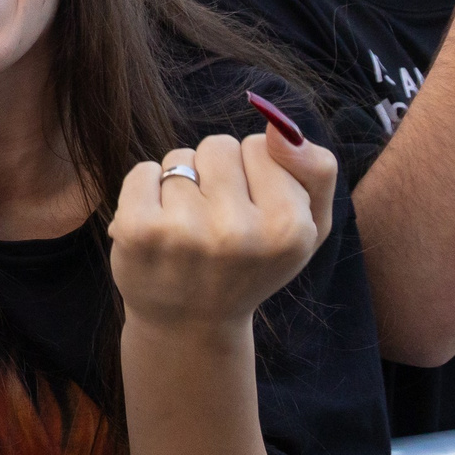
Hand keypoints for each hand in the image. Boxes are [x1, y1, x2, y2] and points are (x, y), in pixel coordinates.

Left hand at [110, 119, 336, 331]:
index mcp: (288, 229)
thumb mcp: (310, 228)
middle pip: (219, 145)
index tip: (252, 210)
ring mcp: (184, 233)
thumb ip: (316, 170)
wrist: (190, 327)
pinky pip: (143, 171)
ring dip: (181, 184)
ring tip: (188, 230)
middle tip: (216, 221)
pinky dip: (146, 190)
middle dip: (215, 173)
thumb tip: (278, 127)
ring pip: (180, 159)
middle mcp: (238, 232)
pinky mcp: (138, 231)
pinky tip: (158, 228)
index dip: (253, 171)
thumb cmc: (254, 266)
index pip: (262, 144)